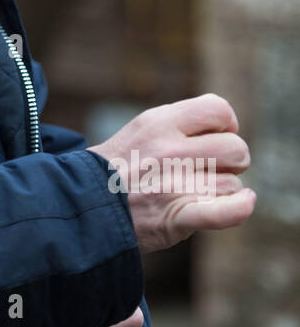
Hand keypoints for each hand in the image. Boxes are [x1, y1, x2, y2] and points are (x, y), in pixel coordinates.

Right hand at [88, 93, 255, 253]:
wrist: (82, 206)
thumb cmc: (118, 169)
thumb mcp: (142, 129)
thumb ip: (181, 122)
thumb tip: (227, 124)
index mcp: (159, 122)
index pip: (219, 110)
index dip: (226, 124)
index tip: (214, 137)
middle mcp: (169, 150)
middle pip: (235, 148)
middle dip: (230, 161)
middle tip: (208, 170)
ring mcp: (174, 184)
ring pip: (232, 183)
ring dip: (220, 190)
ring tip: (193, 193)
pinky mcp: (177, 217)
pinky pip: (224, 211)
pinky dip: (239, 209)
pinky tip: (244, 202)